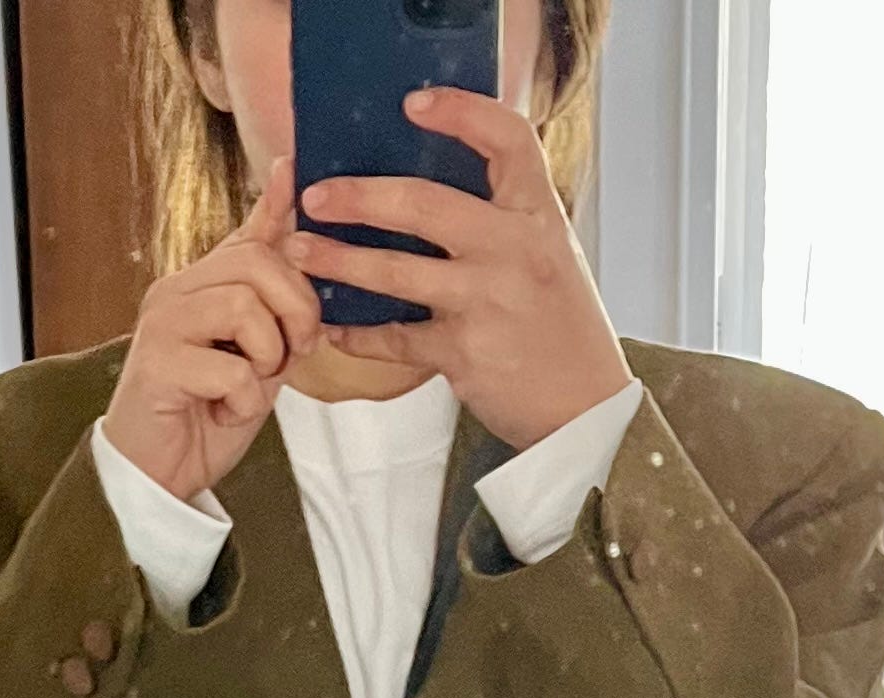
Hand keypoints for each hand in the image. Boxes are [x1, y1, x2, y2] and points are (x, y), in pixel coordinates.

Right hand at [101, 156, 321, 501]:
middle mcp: (176, 292)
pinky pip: (229, 369)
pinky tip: (224, 413)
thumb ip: (274, 309)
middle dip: (295, 310)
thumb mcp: (255, 357)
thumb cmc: (206, 416)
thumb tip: (296, 251)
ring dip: (267, 356)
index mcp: (200, 286)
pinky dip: (241, 401)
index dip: (276, 204)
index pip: (247, 235)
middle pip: (257, 264)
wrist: (159, 476)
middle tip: (294, 355)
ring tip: (252, 386)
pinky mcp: (156, 364)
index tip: (295, 167)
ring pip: (244, 307)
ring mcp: (162, 324)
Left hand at [289, 89, 632, 452]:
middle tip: (314, 195)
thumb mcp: (548, 255)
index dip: (461, 112)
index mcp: (539, 214)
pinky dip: (358, 334)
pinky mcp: (463, 353)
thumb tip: (431, 191)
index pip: (508, 139)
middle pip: (425, 204)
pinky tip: (333, 325)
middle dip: (360, 197)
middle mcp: (514, 249)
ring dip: (338, 260)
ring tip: (298, 251)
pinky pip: (395, 338)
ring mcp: (486, 301)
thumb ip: (503, 221)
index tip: (414, 103)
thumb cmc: (559, 327)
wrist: (584, 408)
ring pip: (396, 272)